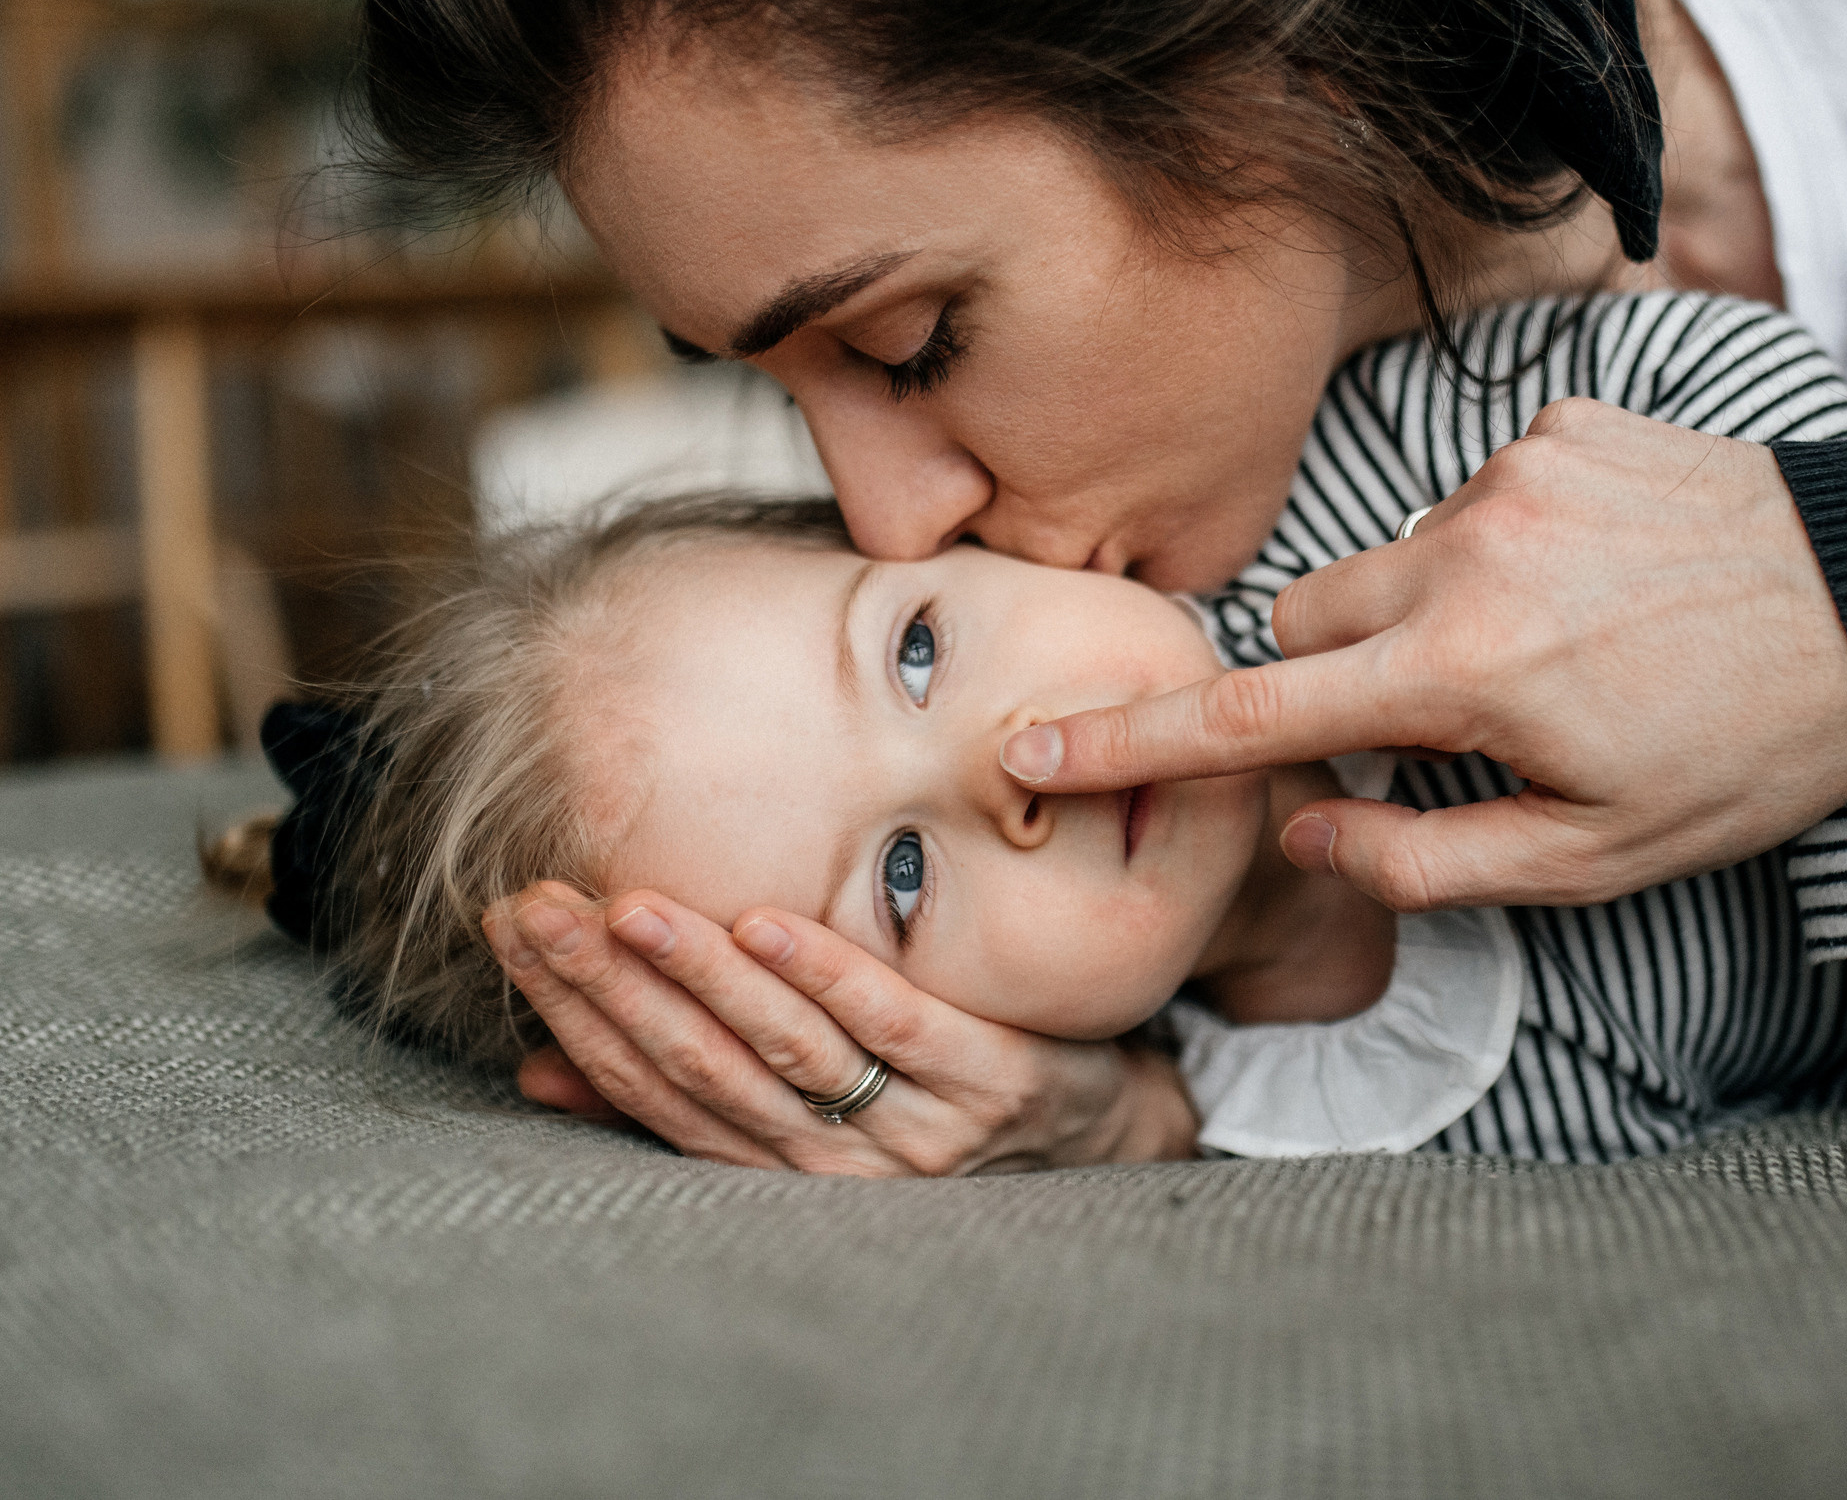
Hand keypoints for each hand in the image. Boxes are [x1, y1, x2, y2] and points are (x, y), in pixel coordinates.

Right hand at [484, 882, 1198, 1174]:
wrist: (1104, 1141)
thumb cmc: (937, 1107)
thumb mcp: (814, 1113)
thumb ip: (694, 1090)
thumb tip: (541, 1072)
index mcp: (779, 1165)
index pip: (652, 1085)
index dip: (575, 1008)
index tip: (516, 930)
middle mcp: (833, 1162)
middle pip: (698, 1066)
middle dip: (608, 984)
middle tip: (537, 908)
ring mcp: (914, 1127)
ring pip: (782, 1048)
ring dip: (694, 974)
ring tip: (626, 906)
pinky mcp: (990, 1082)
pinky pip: (895, 1025)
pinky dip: (826, 976)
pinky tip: (767, 922)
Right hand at [1000, 401, 1846, 909]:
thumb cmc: (1750, 752)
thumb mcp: (1596, 855)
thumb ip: (1425, 857)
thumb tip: (1305, 827)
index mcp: (1464, 672)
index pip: (1255, 715)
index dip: (1135, 743)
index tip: (1033, 750)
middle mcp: (1465, 551)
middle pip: (1305, 615)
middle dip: (1330, 674)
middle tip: (1439, 723)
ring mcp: (1514, 469)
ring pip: (1393, 557)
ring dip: (1431, 612)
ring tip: (1563, 647)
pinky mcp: (1564, 420)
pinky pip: (1476, 494)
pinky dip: (1504, 546)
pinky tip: (1604, 578)